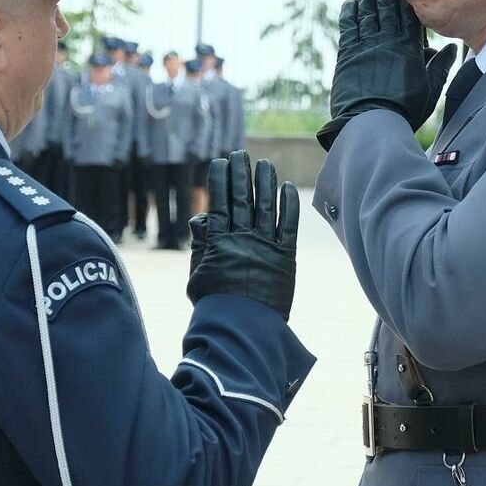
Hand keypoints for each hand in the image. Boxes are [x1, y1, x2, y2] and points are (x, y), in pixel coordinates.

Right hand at [186, 150, 299, 319]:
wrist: (241, 329)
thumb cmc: (215, 305)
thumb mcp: (197, 275)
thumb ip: (200, 246)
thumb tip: (201, 218)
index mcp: (219, 243)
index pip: (219, 204)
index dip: (220, 181)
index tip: (220, 163)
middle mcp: (242, 240)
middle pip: (242, 200)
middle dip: (241, 175)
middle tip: (241, 156)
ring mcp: (265, 247)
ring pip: (266, 207)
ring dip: (265, 184)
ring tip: (265, 164)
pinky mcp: (285, 258)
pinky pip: (287, 227)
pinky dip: (288, 207)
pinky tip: (287, 189)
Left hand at [316, 0, 457, 148]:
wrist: (373, 123)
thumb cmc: (405, 110)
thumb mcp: (430, 90)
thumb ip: (441, 67)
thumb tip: (453, 49)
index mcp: (409, 48)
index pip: (408, 14)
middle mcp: (387, 42)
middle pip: (386, 7)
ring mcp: (366, 46)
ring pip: (366, 13)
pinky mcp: (347, 56)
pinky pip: (348, 28)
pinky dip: (349, 14)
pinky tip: (350, 4)